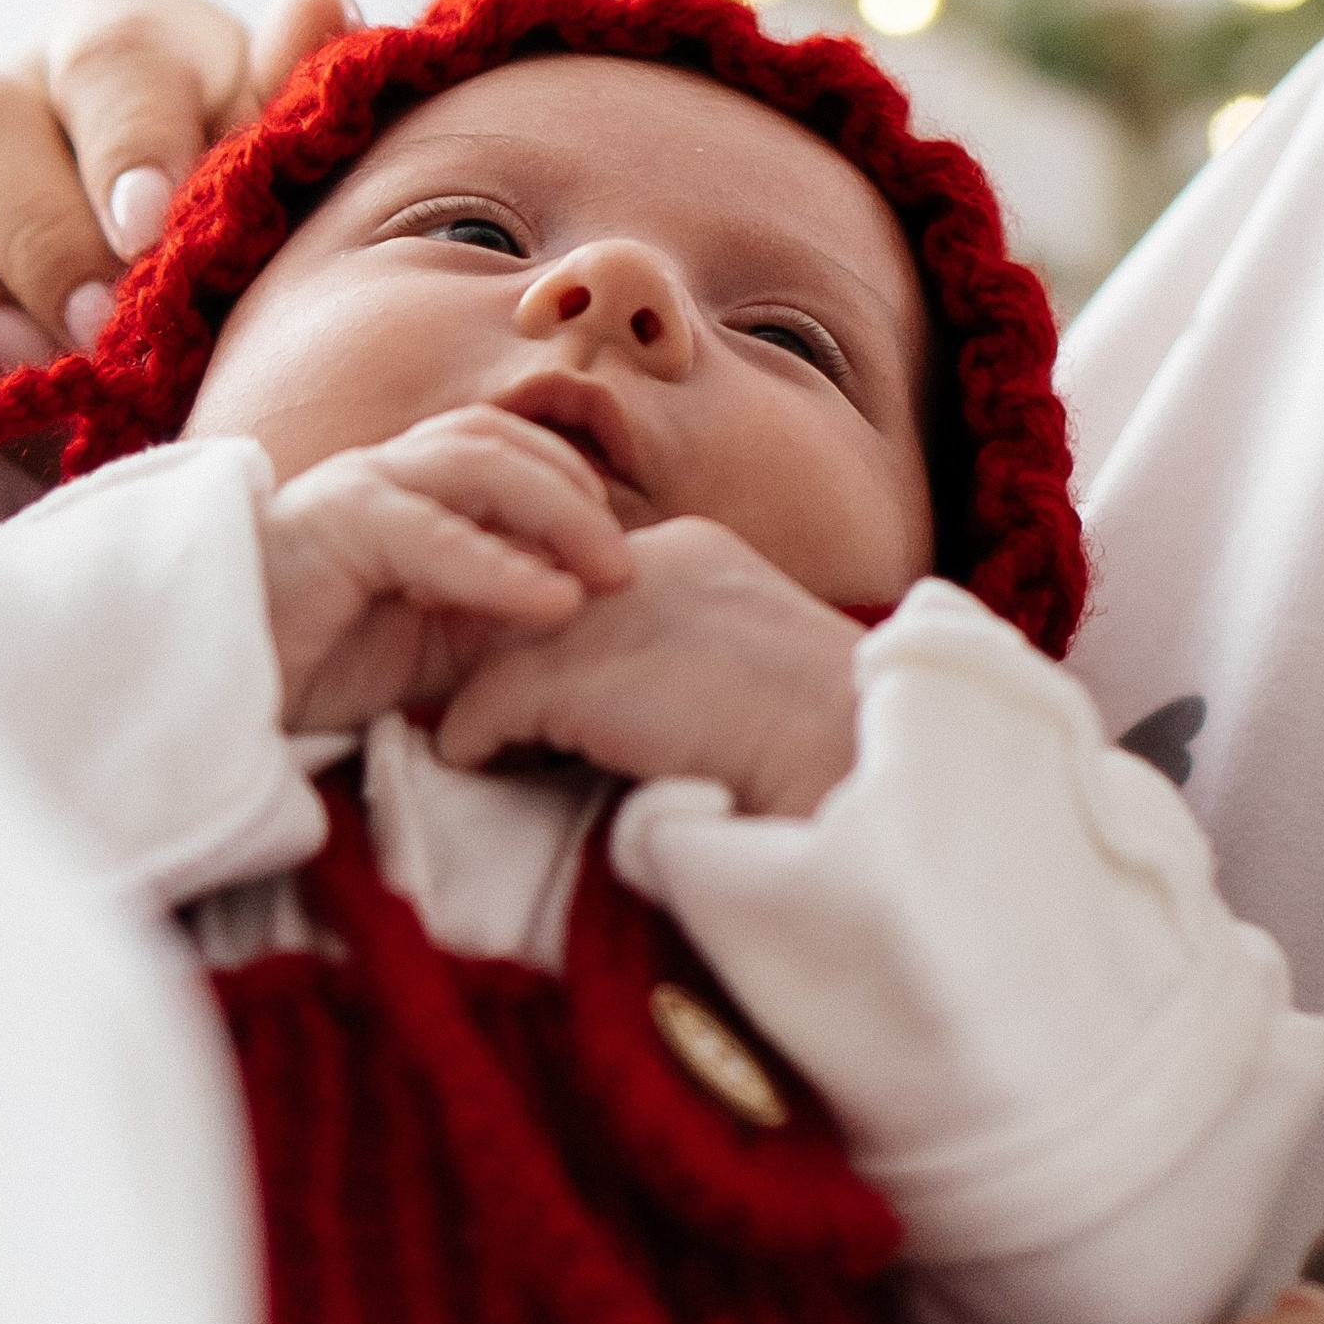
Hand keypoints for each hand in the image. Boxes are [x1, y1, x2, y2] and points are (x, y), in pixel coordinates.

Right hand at [0, 0, 351, 385]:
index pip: (111, 53)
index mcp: (124, 53)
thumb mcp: (292, 194)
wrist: (191, 381)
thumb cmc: (250, 268)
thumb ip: (298, 115)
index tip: (152, 225)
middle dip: (39, 237)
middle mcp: (4, 103)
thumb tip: (316, 8)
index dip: (128, 137)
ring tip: (18, 364)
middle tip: (103, 328)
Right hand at [259, 406, 634, 734]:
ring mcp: (357, 489)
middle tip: (633, 566)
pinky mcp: (331, 526)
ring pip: (475, 462)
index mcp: (413, 489)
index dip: (578, 489)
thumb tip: (591, 615)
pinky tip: (551, 600)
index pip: (513, 453)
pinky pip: (429, 533)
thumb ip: (501, 618)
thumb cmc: (318, 662)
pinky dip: (499, 565)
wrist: (215, 692)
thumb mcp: (436, 645)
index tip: (631, 556)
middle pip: (503, 443)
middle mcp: (387, 473)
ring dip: (556, 512)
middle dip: (580, 495)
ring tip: (607, 576)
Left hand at [435, 518, 864, 814]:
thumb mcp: (759, 661)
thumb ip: (693, 652)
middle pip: (533, 602)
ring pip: (500, 651)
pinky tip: (481, 773)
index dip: (567, 637)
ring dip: (488, 704)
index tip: (559, 690)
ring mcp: (605, 615)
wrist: (849, 763)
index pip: (590, 577)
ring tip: (487, 749)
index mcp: (695, 550)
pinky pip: (482, 710)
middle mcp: (642, 561)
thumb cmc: (829, 735)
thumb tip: (645, 696)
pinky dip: (474, 745)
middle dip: (512, 659)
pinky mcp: (575, 679)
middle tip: (495, 719)